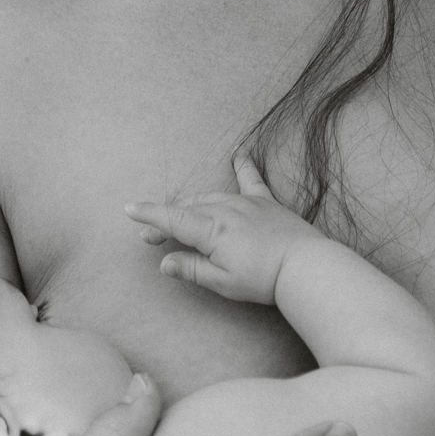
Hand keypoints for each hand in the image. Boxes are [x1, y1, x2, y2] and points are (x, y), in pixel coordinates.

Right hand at [126, 153, 321, 304]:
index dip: (149, 215)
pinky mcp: (266, 202)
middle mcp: (225, 210)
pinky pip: (251, 180)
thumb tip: (164, 262)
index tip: (129, 209)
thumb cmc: (264, 279)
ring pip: (210, 197)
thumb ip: (192, 269)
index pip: (171, 219)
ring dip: (192, 206)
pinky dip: (243, 166)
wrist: (305, 267)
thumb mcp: (222, 282)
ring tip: (182, 218)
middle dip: (166, 221)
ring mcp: (246, 203)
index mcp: (211, 230)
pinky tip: (239, 153)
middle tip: (153, 239)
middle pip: (187, 209)